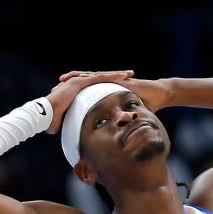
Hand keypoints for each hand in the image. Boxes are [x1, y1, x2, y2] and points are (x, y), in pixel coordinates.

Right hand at [46, 70, 134, 132]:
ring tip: (129, 74)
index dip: (108, 85)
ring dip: (116, 74)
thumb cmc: (53, 120)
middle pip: (101, 79)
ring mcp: (79, 81)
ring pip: (102, 76)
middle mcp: (78, 83)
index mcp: (78, 91)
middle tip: (129, 75)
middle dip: (115, 77)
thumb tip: (81, 135)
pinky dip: (111, 76)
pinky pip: (99, 78)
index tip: (121, 86)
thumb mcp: (70, 121)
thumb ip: (76, 123)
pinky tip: (122, 76)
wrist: (45, 115)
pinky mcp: (79, 82)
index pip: (96, 87)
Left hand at [58, 71, 172, 112]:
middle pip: (83, 82)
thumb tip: (114, 138)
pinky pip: (103, 76)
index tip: (58, 101)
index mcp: (106, 92)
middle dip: (68, 85)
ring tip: (62, 79)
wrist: (159, 94)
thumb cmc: (147, 105)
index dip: (72, 95)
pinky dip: (92, 76)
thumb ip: (120, 123)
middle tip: (53, 89)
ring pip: (90, 76)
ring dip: (75, 77)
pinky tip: (83, 77)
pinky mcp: (119, 79)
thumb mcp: (129, 116)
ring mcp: (112, 80)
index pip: (86, 93)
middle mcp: (107, 84)